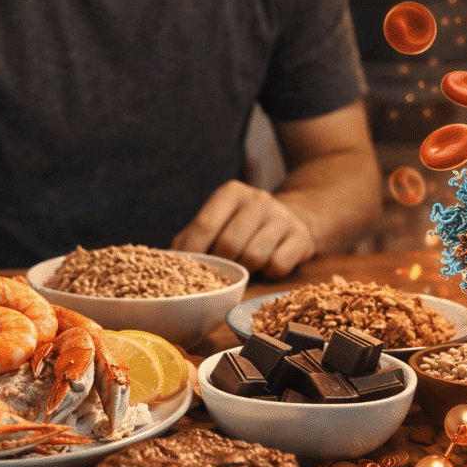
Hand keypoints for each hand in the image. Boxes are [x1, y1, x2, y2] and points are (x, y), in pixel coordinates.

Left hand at [171, 179, 315, 277]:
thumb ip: (191, 237)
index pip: (205, 226)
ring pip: (254, 257)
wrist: (292, 218)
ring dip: (247, 270)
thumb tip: (165, 259)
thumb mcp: (216, 221)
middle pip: (229, 245)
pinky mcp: (301, 237)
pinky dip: (269, 273)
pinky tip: (267, 265)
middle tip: (223, 270)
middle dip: (223, 264)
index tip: (186, 270)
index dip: (193, 253)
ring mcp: (282, 217)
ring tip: (246, 265)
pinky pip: (278, 266)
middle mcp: (258, 199)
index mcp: (231, 192)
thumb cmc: (242, 226)